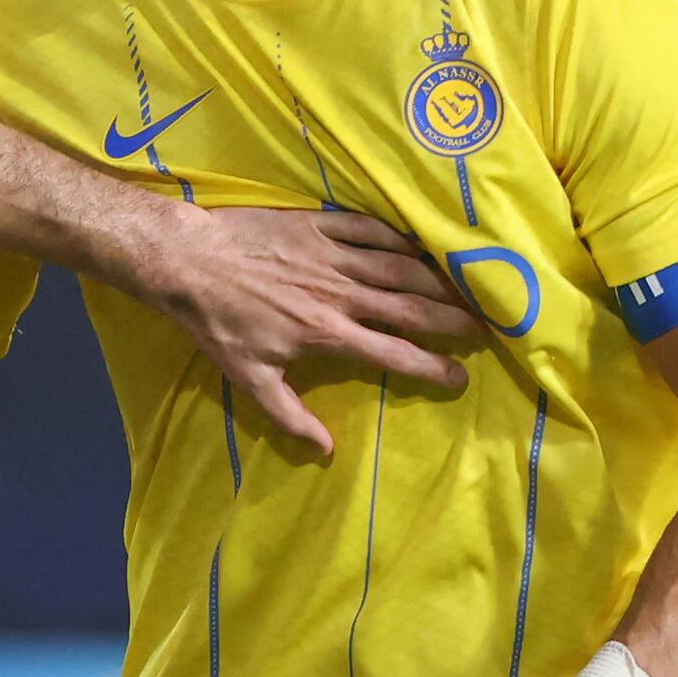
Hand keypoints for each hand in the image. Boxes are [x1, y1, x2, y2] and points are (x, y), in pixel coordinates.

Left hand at [151, 207, 484, 458]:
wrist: (190, 261)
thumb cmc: (219, 324)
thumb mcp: (249, 379)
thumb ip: (290, 416)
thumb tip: (325, 451)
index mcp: (327, 334)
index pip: (393, 354)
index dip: (432, 367)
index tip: (460, 378)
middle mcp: (340, 295)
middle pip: (410, 308)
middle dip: (453, 320)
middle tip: (487, 328)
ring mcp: (333, 256)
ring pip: (400, 267)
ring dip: (438, 279)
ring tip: (470, 288)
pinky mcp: (321, 226)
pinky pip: (372, 229)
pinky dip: (402, 237)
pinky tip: (424, 244)